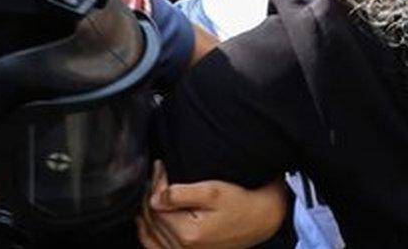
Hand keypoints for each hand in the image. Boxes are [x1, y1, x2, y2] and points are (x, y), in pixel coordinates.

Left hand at [137, 161, 287, 248]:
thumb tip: (154, 198)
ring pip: (150, 232)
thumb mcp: (214, 192)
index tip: (160, 166)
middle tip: (157, 173)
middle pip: (151, 219)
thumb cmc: (241, 202)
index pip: (155, 206)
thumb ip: (181, 194)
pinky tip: (146, 221)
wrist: (262, 219)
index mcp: (188, 234)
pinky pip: (156, 248)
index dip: (155, 183)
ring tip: (153, 190)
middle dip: (151, 193)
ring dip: (147, 211)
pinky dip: (147, 234)